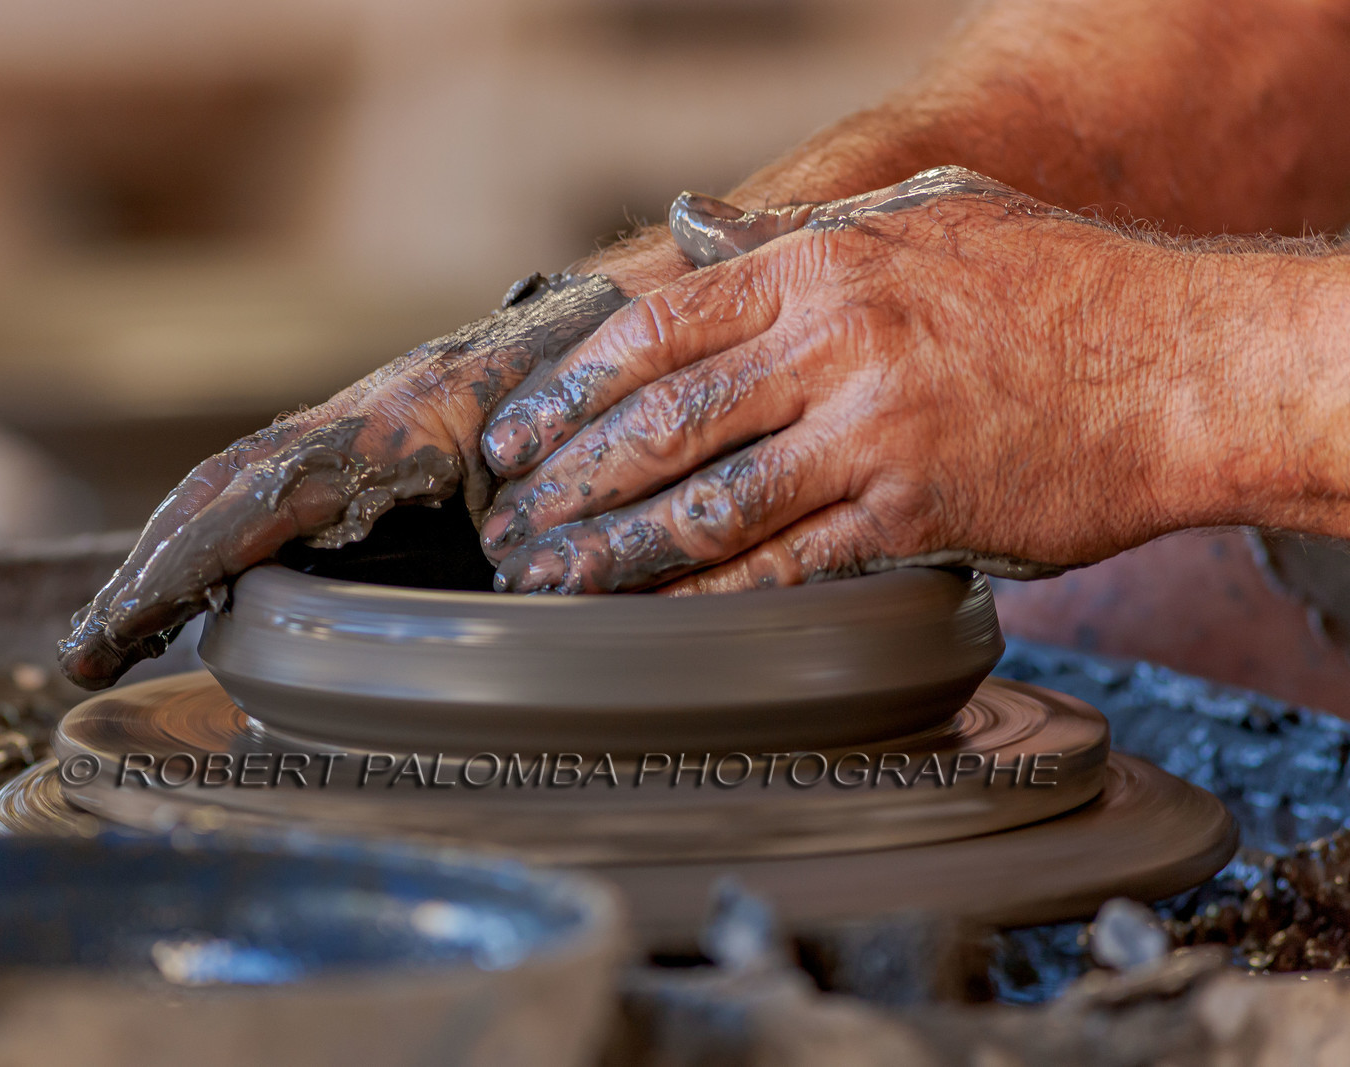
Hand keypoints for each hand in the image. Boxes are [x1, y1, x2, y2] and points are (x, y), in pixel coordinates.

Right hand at [58, 272, 626, 688]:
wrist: (599, 323)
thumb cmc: (585, 395)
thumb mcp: (562, 469)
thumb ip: (531, 544)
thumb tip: (495, 609)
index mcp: (391, 428)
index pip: (254, 496)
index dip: (181, 564)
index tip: (121, 626)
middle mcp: (351, 425)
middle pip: (217, 488)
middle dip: (148, 569)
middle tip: (88, 648)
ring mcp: (349, 433)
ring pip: (233, 487)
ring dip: (170, 557)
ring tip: (112, 631)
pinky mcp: (362, 451)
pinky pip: (268, 492)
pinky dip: (217, 542)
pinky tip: (198, 593)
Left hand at [476, 168, 1248, 594]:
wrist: (1185, 367)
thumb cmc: (1060, 288)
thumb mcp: (928, 218)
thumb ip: (807, 234)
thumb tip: (703, 236)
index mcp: (823, 268)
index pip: (654, 330)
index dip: (569, 390)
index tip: (517, 436)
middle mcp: (835, 347)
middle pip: (660, 424)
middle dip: (569, 483)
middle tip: (510, 530)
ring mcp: (872, 436)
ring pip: (707, 504)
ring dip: (615, 554)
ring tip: (552, 584)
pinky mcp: (914, 517)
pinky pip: (786, 566)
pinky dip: (709, 598)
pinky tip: (655, 620)